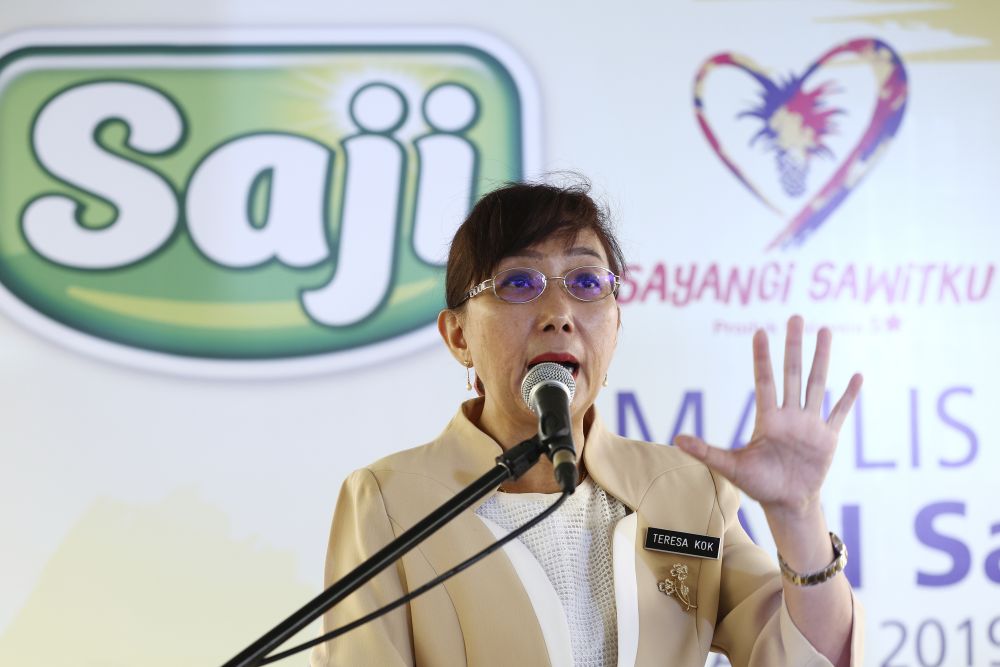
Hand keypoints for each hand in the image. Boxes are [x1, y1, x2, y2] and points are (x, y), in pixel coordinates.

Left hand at [675, 315, 861, 517]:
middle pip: (793, 373)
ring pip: (816, 383)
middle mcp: (790, 415)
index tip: (760, 332)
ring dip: (822, 358)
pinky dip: (849, 395)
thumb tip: (676, 439)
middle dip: (794, 345)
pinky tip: (857, 375)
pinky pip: (839, 412)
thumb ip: (707, 451)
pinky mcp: (828, 438)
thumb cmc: (758, 485)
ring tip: (825, 331)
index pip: (765, 380)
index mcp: (768, 419)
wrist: (787, 503)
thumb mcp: (731, 467)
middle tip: (796, 317)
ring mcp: (810, 424)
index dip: (763, 357)